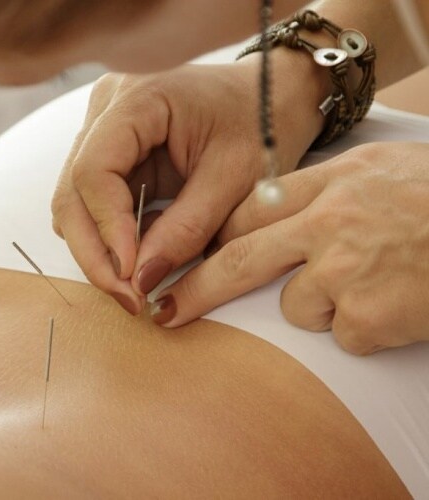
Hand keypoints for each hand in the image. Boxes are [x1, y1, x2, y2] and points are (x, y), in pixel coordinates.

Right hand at [51, 54, 327, 313]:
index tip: (132, 275)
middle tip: (127, 297)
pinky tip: (136, 257)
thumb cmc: (262, 121)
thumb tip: (141, 279)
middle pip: (72, 192)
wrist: (272, 94)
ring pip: (75, 202)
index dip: (108, 229)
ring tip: (132, 284)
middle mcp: (108, 109)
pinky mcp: (113, 152)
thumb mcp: (236, 177)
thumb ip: (188, 228)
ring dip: (97, 249)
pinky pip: (94, 202)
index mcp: (138, 99)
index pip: (94, 171)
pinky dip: (109, 237)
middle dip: (94, 252)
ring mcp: (104, 129)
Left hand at [151, 142, 428, 354]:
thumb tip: (268, 213)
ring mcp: (347, 270)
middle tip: (163, 309)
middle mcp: (330, 223)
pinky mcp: (369, 315)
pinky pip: (343, 334)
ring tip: (374, 282)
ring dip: (322, 306)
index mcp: (332, 182)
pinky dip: (363, 328)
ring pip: (297, 306)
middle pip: (240, 258)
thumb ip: (322, 190)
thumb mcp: (378, 170)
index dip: (215, 237)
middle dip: (197, 288)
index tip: (188, 256)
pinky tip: (397, 304)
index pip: (248, 210)